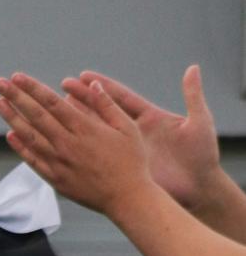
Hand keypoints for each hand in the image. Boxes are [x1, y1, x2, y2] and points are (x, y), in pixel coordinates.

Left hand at [0, 71, 152, 218]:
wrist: (126, 198)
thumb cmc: (131, 161)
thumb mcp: (127, 127)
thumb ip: (107, 105)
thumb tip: (92, 83)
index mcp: (84, 128)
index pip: (51, 102)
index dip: (32, 88)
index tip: (17, 77)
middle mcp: (67, 144)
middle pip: (35, 116)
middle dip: (16, 97)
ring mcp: (58, 163)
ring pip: (30, 136)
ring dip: (12, 118)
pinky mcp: (55, 179)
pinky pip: (33, 160)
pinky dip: (20, 147)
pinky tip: (11, 134)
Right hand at [75, 64, 219, 213]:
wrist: (199, 188)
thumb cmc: (201, 156)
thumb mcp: (199, 123)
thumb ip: (193, 96)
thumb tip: (193, 68)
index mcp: (151, 118)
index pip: (121, 98)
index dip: (101, 87)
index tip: (81, 77)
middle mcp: (136, 132)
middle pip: (104, 112)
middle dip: (81, 101)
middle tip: (61, 90)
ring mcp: (129, 151)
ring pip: (98, 134)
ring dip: (76, 124)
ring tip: (53, 112)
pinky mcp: (127, 167)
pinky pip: (101, 157)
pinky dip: (83, 150)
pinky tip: (62, 144)